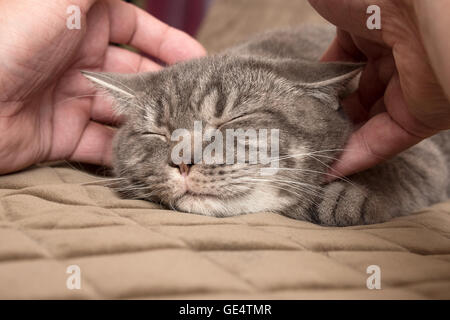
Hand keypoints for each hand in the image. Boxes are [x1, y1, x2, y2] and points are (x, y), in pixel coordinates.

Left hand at [0, 0, 204, 173]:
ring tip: (180, 134)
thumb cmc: (5, 42)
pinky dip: (124, 152)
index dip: (168, 43)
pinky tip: (148, 156)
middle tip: (196, 104)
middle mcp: (77, 62)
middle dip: (165, 87)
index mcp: (78, 25)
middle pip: (135, 75)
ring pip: (122, 112)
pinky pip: (101, 144)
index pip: (135, 30)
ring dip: (149, 123)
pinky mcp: (61, 137)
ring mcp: (70, 101)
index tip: (198, 60)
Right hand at [308, 0, 449, 177]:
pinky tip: (324, 171)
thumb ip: (321, 20)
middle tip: (296, 131)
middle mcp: (393, 62)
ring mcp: (407, 91)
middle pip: (354, 98)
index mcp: (374, 32)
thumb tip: (311, 34)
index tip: (295, 101)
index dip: (319, 84)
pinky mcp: (419, 119)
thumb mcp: (333, 3)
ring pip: (366, 125)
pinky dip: (353, 159)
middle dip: (326, 115)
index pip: (342, 65)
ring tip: (304, 155)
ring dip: (336, 141)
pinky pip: (382, 143)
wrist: (422, 8)